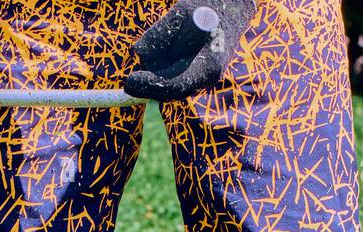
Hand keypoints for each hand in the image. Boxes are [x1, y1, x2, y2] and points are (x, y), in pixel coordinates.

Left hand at [123, 0, 256, 101]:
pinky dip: (163, 72)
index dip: (150, 84)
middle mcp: (208, 77)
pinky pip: (175, 80)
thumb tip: (138, 52)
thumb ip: (160, 33)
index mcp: (209, 64)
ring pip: (171, 87)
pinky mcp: (198, 76)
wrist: (233, 7)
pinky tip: (161, 57)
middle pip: (171, 91)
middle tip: (133, 74)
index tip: (129, 79)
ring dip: (156, 75)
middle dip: (149, 83)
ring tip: (156, 55)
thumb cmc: (208, 5)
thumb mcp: (181, 12)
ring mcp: (204, 79)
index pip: (175, 84)